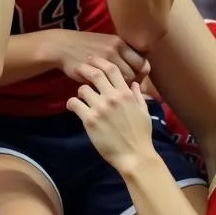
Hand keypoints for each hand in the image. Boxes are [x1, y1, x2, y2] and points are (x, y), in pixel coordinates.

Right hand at [48, 31, 148, 84]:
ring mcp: (103, 61)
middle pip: (135, 73)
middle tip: (127, 89)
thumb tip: (137, 69)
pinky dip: (109, 91)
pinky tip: (106, 93)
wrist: (63, 46)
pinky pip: (107, 84)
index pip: (142, 62)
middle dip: (133, 84)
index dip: (141, 74)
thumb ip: (122, 54)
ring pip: (122, 81)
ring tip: (117, 91)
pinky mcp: (92, 71)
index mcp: (121, 43)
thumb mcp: (107, 43)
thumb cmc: (86, 45)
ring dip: (121, 89)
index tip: (136, 80)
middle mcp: (115, 50)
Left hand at [67, 57, 154, 171]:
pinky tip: (73, 106)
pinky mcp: (90, 120)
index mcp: (126, 94)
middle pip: (95, 74)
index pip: (112, 69)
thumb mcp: (143, 112)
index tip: (92, 59)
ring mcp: (100, 108)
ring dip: (80, 91)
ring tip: (81, 97)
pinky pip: (74, 104)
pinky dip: (72, 103)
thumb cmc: (141, 134)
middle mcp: (113, 97)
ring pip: (83, 89)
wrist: (134, 155)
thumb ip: (138, 95)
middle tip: (78, 68)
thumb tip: (134, 83)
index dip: (100, 61)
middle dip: (84, 68)